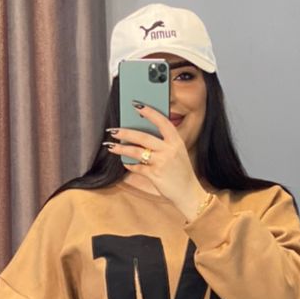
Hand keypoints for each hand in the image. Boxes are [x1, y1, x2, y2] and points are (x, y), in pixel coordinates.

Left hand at [105, 104, 207, 218]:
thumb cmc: (181, 171)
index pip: (162, 122)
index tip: (136, 106)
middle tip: (113, 130)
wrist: (189, 192)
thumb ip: (164, 143)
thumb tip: (141, 136)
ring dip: (121, 149)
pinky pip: (138, 167)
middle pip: (144, 137)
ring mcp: (162, 162)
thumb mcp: (178, 153)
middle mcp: (169, 150)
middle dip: (126, 133)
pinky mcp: (155, 175)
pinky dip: (130, 165)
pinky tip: (124, 163)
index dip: (149, 112)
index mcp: (176, 141)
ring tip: (110, 146)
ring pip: (137, 152)